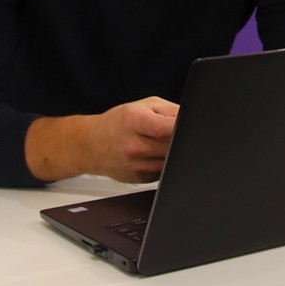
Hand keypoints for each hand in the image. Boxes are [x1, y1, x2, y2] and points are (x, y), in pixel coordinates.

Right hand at [26, 96, 178, 182]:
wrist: (92, 145)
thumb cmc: (118, 122)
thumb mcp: (143, 106)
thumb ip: (170, 110)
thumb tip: (191, 117)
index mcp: (134, 122)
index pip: (166, 127)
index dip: (182, 127)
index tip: (190, 126)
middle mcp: (134, 146)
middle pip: (172, 146)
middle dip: (180, 140)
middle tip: (177, 134)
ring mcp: (136, 165)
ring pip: (171, 161)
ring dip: (174, 153)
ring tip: (163, 142)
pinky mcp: (140, 179)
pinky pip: (164, 172)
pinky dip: (166, 163)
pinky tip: (156, 154)